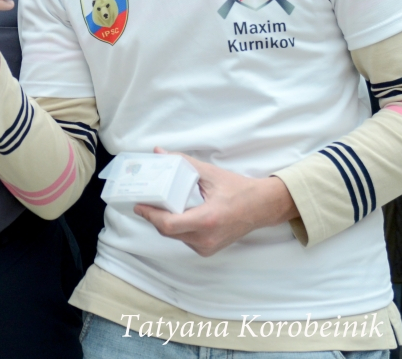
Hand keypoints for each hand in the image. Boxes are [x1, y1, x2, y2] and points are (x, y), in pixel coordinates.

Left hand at [133, 148, 297, 256]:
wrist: (262, 207)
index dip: (150, 215)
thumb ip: (182, 162)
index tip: (138, 205)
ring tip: (159, 206)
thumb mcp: (210, 173)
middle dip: (154, 217)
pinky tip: (176, 215)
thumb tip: (159, 152)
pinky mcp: (209, 250)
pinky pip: (184, 240)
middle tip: (146, 202)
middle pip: (168, 231)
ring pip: (175, 237)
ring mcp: (208, 247)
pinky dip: (177, 228)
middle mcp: (206, 238)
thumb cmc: (238, 189)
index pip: (169, 224)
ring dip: (164, 223)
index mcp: (207, 219)